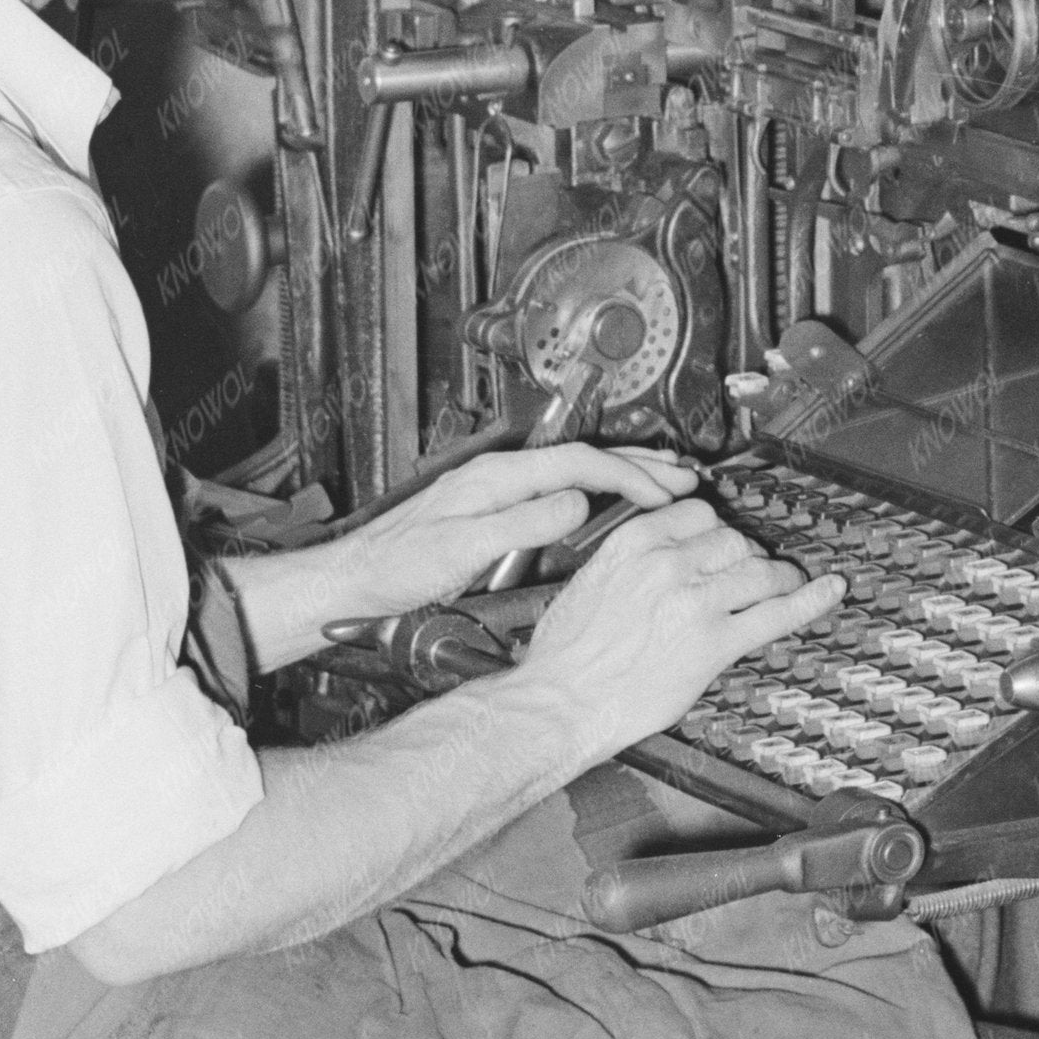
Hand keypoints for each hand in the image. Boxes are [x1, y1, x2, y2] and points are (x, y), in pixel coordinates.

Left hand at [259, 438, 696, 665]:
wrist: (352, 581)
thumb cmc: (395, 568)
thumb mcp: (460, 550)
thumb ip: (521, 523)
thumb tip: (575, 502)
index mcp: (495, 477)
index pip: (577, 463)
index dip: (627, 476)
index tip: (665, 493)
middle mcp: (498, 475)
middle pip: (581, 456)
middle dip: (638, 464)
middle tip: (686, 477)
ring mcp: (496, 489)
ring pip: (574, 470)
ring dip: (622, 475)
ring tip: (664, 483)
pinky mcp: (492, 508)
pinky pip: (560, 487)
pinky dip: (596, 491)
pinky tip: (609, 507)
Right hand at [516, 496, 841, 769]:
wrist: (560, 703)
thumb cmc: (564, 655)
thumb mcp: (589, 582)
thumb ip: (632, 560)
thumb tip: (663, 556)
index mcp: (634, 542)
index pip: (699, 515)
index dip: (718, 532)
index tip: (723, 544)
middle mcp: (669, 563)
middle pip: (735, 540)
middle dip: (748, 556)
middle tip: (754, 572)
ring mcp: (696, 602)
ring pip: (761, 571)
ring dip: (781, 576)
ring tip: (789, 582)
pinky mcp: (715, 643)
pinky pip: (778, 612)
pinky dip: (811, 599)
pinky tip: (830, 589)